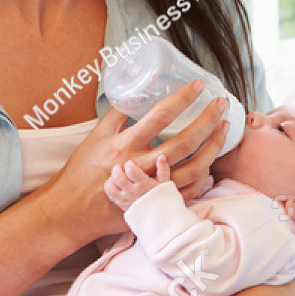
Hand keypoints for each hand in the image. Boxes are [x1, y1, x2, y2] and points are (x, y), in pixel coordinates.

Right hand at [33, 80, 230, 245]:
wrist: (72, 210)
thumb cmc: (82, 170)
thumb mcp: (96, 136)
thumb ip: (118, 113)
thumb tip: (136, 89)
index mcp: (124, 145)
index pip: (159, 115)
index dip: (182, 98)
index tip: (199, 85)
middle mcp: (140, 166)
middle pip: (184, 142)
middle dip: (207, 120)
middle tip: (221, 103)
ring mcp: (151, 187)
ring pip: (194, 168)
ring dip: (213, 147)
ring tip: (222, 129)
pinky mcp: (155, 203)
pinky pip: (189, 191)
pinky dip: (204, 175)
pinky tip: (210, 160)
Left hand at [104, 154, 170, 211]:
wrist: (160, 218)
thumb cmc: (163, 199)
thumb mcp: (166, 183)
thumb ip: (163, 169)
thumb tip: (161, 156)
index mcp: (144, 184)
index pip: (130, 170)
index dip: (129, 164)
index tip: (132, 164)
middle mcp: (133, 191)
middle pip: (118, 176)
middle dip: (118, 168)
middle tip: (122, 167)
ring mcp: (125, 199)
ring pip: (111, 186)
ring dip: (112, 178)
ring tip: (118, 176)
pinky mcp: (121, 204)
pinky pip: (110, 194)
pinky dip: (110, 187)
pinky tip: (116, 184)